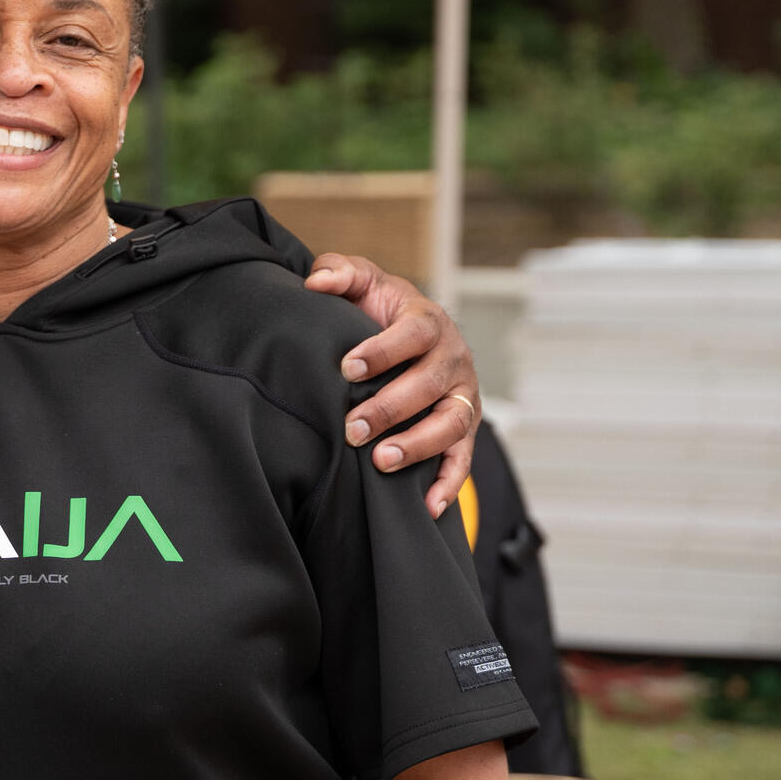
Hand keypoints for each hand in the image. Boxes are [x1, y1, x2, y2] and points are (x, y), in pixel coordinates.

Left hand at [303, 253, 479, 517]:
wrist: (411, 336)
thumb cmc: (379, 311)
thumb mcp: (363, 283)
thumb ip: (340, 273)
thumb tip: (316, 282)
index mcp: (428, 322)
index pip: (415, 334)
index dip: (384, 350)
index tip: (348, 368)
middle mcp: (454, 359)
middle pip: (431, 384)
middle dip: (391, 408)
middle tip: (352, 428)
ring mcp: (463, 397)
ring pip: (452, 423)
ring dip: (419, 444)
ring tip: (382, 461)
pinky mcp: (464, 430)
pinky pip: (463, 460)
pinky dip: (449, 484)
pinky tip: (426, 507)